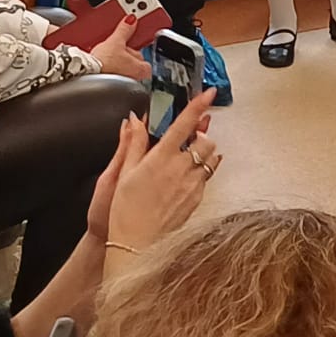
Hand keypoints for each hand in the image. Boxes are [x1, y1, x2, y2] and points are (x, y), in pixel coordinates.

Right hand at [87, 19, 150, 83]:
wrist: (84, 74)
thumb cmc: (103, 64)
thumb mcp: (115, 41)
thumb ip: (125, 30)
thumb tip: (131, 21)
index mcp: (142, 70)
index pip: (145, 59)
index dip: (135, 51)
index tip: (128, 44)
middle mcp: (135, 80)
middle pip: (133, 64)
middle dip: (124, 56)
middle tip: (114, 49)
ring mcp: (122, 86)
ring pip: (121, 71)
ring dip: (115, 64)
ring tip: (105, 56)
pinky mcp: (108, 88)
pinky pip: (110, 77)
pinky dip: (106, 71)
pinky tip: (99, 65)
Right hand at [98, 90, 218, 250]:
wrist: (136, 243)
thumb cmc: (125, 209)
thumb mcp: (124, 172)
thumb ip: (133, 143)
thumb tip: (134, 119)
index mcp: (161, 158)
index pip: (185, 124)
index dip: (198, 105)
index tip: (208, 93)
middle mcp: (182, 169)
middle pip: (205, 140)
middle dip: (199, 136)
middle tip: (185, 140)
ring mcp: (193, 184)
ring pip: (211, 158)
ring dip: (203, 153)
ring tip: (186, 159)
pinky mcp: (198, 198)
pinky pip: (208, 177)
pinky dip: (202, 171)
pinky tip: (186, 177)